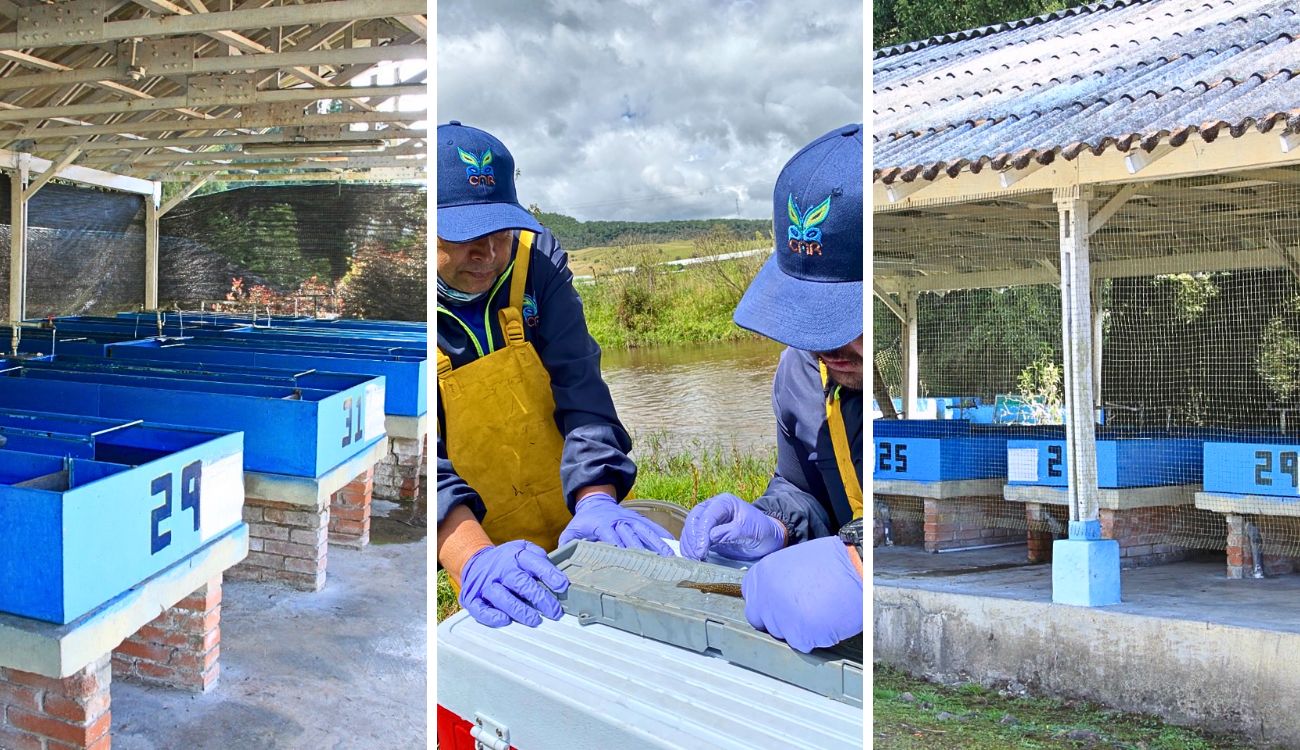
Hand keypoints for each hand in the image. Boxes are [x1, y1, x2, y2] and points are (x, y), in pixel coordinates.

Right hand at [458, 540, 569, 627]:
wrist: (475, 562)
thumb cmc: (505, 561)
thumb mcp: (522, 550)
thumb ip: (539, 558)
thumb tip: (557, 575)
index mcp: (514, 555)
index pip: (534, 562)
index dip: (549, 574)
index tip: (562, 586)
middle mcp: (500, 569)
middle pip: (520, 582)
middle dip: (539, 597)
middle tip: (554, 611)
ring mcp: (486, 584)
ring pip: (502, 597)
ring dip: (519, 610)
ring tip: (535, 620)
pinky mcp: (473, 598)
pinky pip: (480, 609)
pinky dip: (492, 616)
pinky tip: (505, 620)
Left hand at [558, 492, 673, 555]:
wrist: (595, 500)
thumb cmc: (584, 521)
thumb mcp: (571, 531)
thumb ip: (566, 545)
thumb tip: (562, 561)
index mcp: (601, 525)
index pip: (611, 538)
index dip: (619, 549)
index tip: (628, 563)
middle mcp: (618, 521)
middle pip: (632, 538)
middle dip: (642, 552)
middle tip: (653, 568)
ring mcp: (630, 519)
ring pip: (645, 532)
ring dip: (657, 545)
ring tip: (668, 558)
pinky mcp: (638, 519)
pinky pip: (651, 527)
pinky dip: (662, 535)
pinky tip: (672, 545)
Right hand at [679, 493, 785, 561]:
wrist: (767, 538)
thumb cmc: (761, 530)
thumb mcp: (750, 530)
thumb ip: (731, 531)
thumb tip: (711, 536)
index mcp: (724, 502)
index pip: (706, 516)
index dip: (701, 534)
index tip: (701, 551)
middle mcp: (712, 508)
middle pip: (693, 520)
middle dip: (692, 539)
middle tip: (695, 556)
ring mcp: (707, 520)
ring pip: (690, 530)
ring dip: (689, 545)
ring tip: (694, 559)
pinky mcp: (705, 533)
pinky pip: (692, 538)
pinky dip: (689, 548)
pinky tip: (692, 558)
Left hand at [741, 535, 862, 652]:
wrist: (858, 570)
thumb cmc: (833, 562)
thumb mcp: (794, 561)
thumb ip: (777, 580)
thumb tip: (774, 596)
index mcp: (762, 574)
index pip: (751, 600)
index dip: (766, 605)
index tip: (778, 606)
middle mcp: (766, 596)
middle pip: (761, 621)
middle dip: (778, 621)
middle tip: (799, 614)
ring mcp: (781, 617)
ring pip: (782, 635)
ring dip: (797, 630)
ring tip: (817, 612)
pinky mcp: (799, 634)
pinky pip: (803, 644)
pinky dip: (814, 638)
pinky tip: (826, 621)